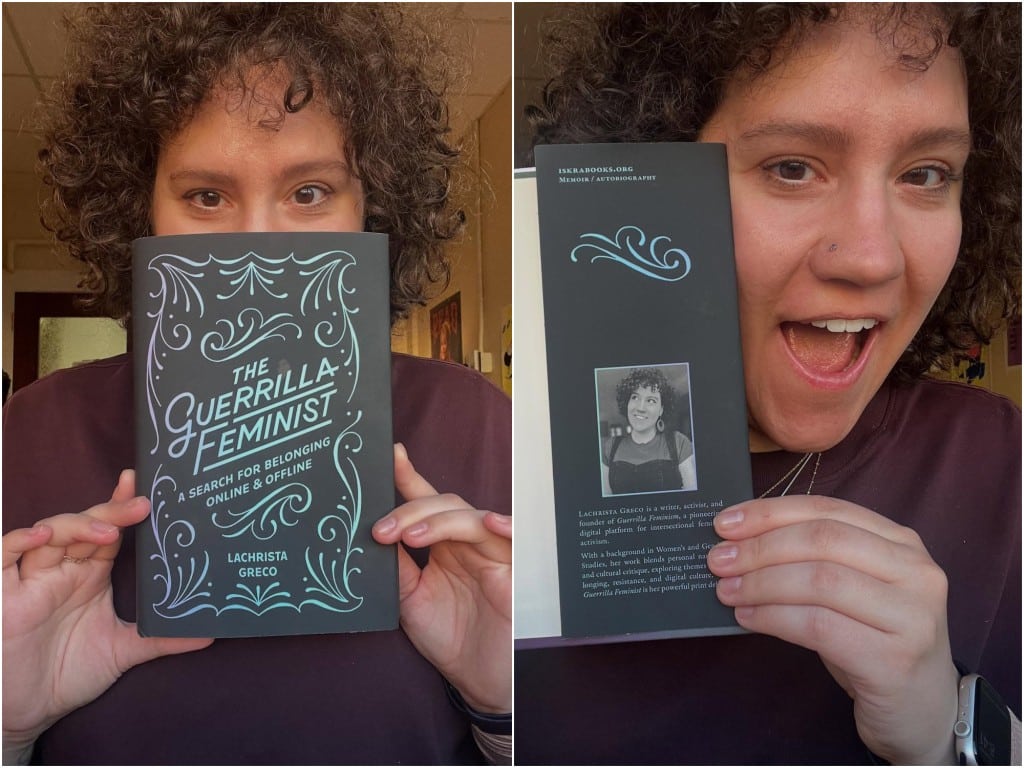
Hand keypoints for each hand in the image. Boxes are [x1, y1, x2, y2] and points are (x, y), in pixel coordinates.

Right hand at [2, 470, 212, 759]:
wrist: (26, 711)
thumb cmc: (68, 674)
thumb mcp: (121, 651)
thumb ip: (162, 639)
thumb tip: (210, 634)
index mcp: (89, 575)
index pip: (110, 530)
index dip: (125, 507)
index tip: (148, 489)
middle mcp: (61, 569)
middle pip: (84, 525)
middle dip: (111, 512)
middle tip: (142, 505)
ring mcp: (30, 579)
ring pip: (49, 534)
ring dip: (76, 525)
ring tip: (107, 531)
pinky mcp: (2, 594)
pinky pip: (3, 557)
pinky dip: (19, 542)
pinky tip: (41, 537)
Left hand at [372, 443, 511, 712]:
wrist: (482, 680)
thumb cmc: (449, 638)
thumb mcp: (409, 600)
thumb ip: (396, 565)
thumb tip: (373, 532)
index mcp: (442, 545)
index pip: (425, 504)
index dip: (408, 476)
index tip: (389, 455)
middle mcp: (467, 542)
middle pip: (445, 505)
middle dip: (412, 510)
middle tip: (383, 531)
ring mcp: (492, 552)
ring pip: (471, 518)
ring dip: (440, 521)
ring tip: (411, 536)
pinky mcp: (515, 569)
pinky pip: (514, 540)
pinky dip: (504, 527)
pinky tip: (489, 524)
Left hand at [706, 495, 958, 763]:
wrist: (922, 711)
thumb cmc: (873, 641)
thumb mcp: (851, 589)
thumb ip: (811, 558)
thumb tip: (737, 541)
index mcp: (902, 543)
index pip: (828, 510)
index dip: (772, 513)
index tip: (726, 522)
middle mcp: (916, 572)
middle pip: (822, 540)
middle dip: (761, 547)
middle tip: (718, 560)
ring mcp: (912, 616)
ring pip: (820, 581)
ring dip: (762, 583)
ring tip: (727, 591)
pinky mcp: (895, 659)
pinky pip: (819, 626)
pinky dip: (775, 618)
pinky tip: (748, 618)